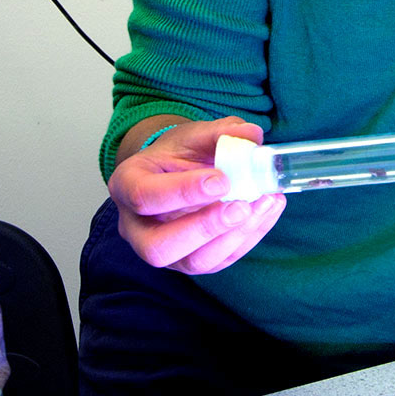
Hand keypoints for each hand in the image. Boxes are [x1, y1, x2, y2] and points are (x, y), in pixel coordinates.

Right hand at [109, 116, 284, 274]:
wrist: (176, 173)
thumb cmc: (177, 155)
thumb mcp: (191, 136)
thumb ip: (219, 133)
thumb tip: (251, 134)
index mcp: (127, 185)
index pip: (144, 196)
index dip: (183, 192)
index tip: (222, 180)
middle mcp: (136, 227)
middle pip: (159, 247)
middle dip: (205, 228)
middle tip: (241, 206)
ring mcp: (164, 250)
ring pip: (193, 263)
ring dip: (234, 236)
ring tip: (264, 204)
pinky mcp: (190, 262)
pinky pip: (219, 262)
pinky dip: (248, 238)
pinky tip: (267, 211)